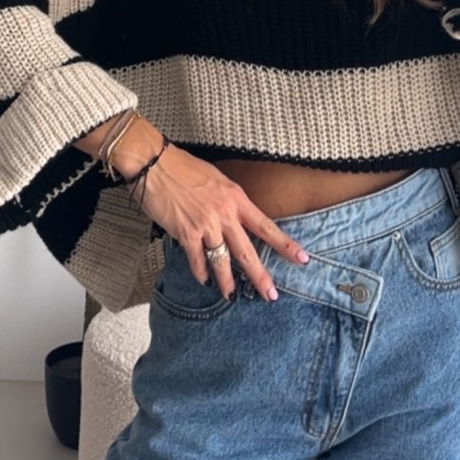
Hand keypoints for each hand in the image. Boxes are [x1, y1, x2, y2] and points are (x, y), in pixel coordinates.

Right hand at [127, 142, 309, 302]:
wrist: (157, 164)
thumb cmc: (185, 167)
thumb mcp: (217, 179)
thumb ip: (229, 201)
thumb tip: (234, 217)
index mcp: (236, 199)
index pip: (266, 226)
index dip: (285, 244)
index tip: (302, 258)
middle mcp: (225, 214)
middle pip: (247, 251)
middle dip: (260, 276)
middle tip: (271, 294)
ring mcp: (205, 225)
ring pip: (222, 261)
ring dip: (227, 281)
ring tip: (232, 295)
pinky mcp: (186, 233)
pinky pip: (197, 260)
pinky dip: (200, 272)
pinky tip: (204, 281)